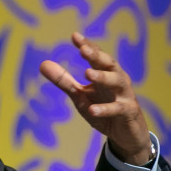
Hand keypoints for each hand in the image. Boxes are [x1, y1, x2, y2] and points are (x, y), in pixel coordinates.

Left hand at [39, 32, 152, 165]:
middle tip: (83, 50)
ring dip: (102, 77)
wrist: (125, 135)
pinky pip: (117, 108)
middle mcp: (117, 80)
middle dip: (96, 56)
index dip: (87, 46)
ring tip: (87, 73)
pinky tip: (92, 110)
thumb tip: (42, 64)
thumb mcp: (80, 96)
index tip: (75, 36)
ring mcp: (125, 95)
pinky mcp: (128, 112)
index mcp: (105, 74)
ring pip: (117, 81)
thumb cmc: (102, 110)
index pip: (96, 56)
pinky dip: (105, 109)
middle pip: (109, 64)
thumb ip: (63, 81)